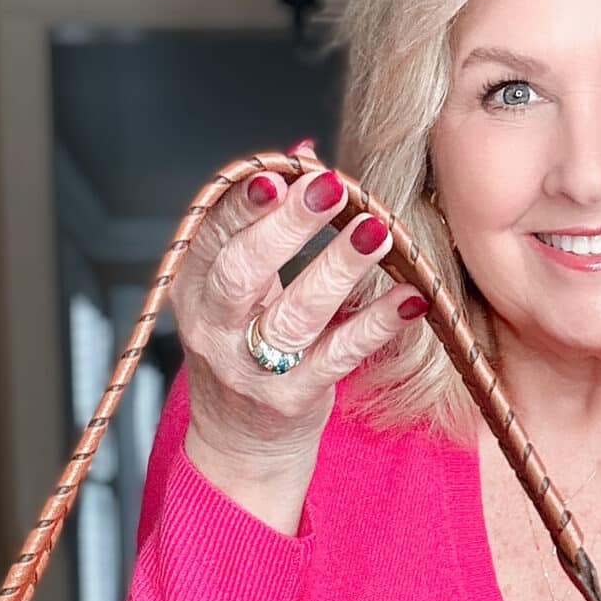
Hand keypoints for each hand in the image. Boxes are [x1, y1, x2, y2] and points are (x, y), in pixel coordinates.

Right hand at [172, 141, 430, 485]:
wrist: (240, 447)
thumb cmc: (246, 349)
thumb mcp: (241, 287)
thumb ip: (266, 222)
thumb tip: (304, 153)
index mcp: (193, 287)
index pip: (213, 234)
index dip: (243, 201)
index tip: (279, 171)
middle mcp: (213, 328)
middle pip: (241, 272)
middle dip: (287, 227)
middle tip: (333, 188)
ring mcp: (249, 369)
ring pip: (292, 316)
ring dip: (337, 269)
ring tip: (377, 231)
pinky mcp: (289, 401)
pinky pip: (336, 359)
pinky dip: (374, 326)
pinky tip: (407, 299)